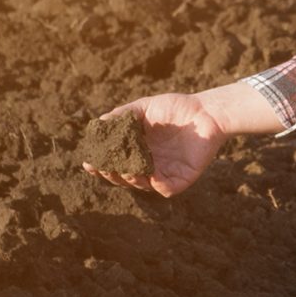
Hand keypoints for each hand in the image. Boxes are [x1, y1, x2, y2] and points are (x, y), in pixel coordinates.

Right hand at [90, 82, 280, 197]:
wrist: (206, 112)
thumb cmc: (175, 108)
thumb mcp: (144, 108)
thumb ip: (123, 116)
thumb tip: (99, 123)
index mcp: (138, 150)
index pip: (115, 162)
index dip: (101, 164)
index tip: (89, 162)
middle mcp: (149, 164)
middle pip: (124, 176)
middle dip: (112, 174)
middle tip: (103, 168)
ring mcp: (165, 172)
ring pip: (143, 185)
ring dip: (132, 179)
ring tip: (126, 170)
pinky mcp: (182, 178)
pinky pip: (166, 188)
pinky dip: (157, 185)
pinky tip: (150, 176)